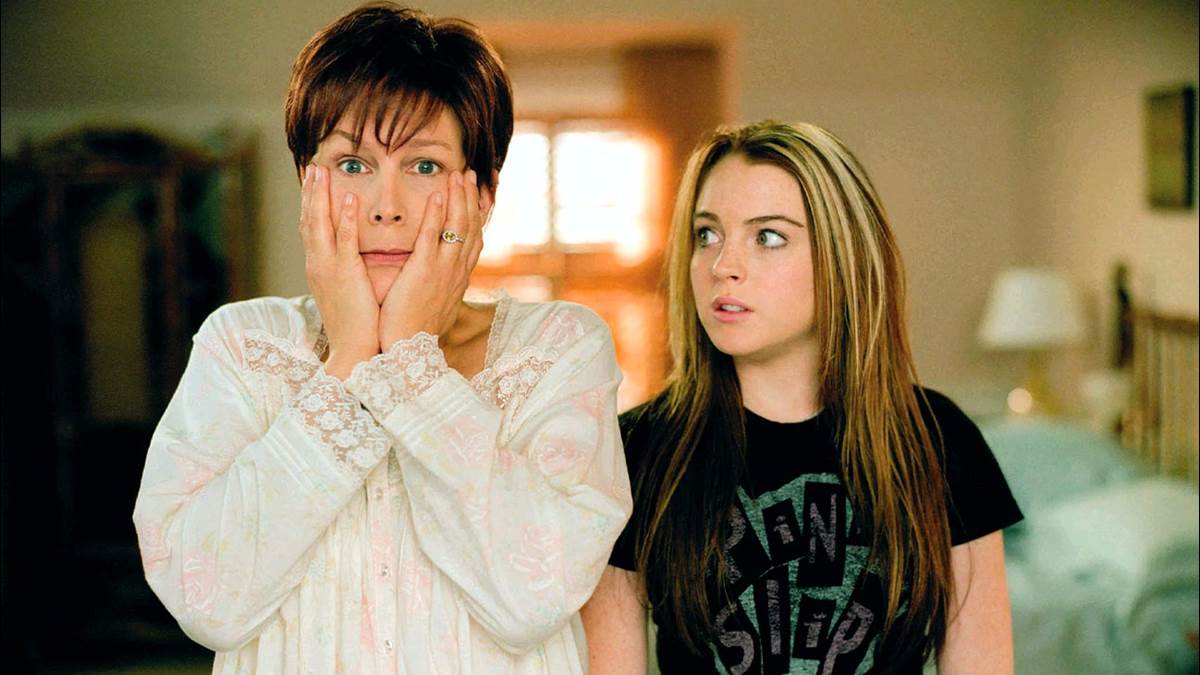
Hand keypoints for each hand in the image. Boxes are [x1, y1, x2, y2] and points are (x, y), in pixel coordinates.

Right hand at [299, 165, 379, 378]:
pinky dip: (344, 218)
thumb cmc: (355, 324)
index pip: (311, 229)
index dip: (310, 203)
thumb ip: (345, 271)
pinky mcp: (345, 275)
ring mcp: (329, 269)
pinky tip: (348, 198)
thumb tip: (349, 259)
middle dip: (310, 192)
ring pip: (321, 225)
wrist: (353, 351)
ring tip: (322, 172)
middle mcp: (318, 264)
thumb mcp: (345, 292)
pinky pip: (344, 241)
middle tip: (312, 166)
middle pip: (309, 220)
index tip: (312, 180)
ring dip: (321, 196)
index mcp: (319, 268)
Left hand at [378, 169, 490, 350]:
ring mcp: (442, 270)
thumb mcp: (437, 305)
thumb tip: (443, 279)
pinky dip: (436, 216)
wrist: (409, 351)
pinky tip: (437, 196)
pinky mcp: (423, 272)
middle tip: (470, 174)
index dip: (478, 214)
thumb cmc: (416, 330)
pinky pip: (432, 238)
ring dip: (458, 198)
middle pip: (471, 227)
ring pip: (457, 228)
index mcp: (459, 277)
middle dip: (470, 198)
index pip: (475, 239)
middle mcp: (457, 271)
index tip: (480, 194)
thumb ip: (441, 286)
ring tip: (457, 175)